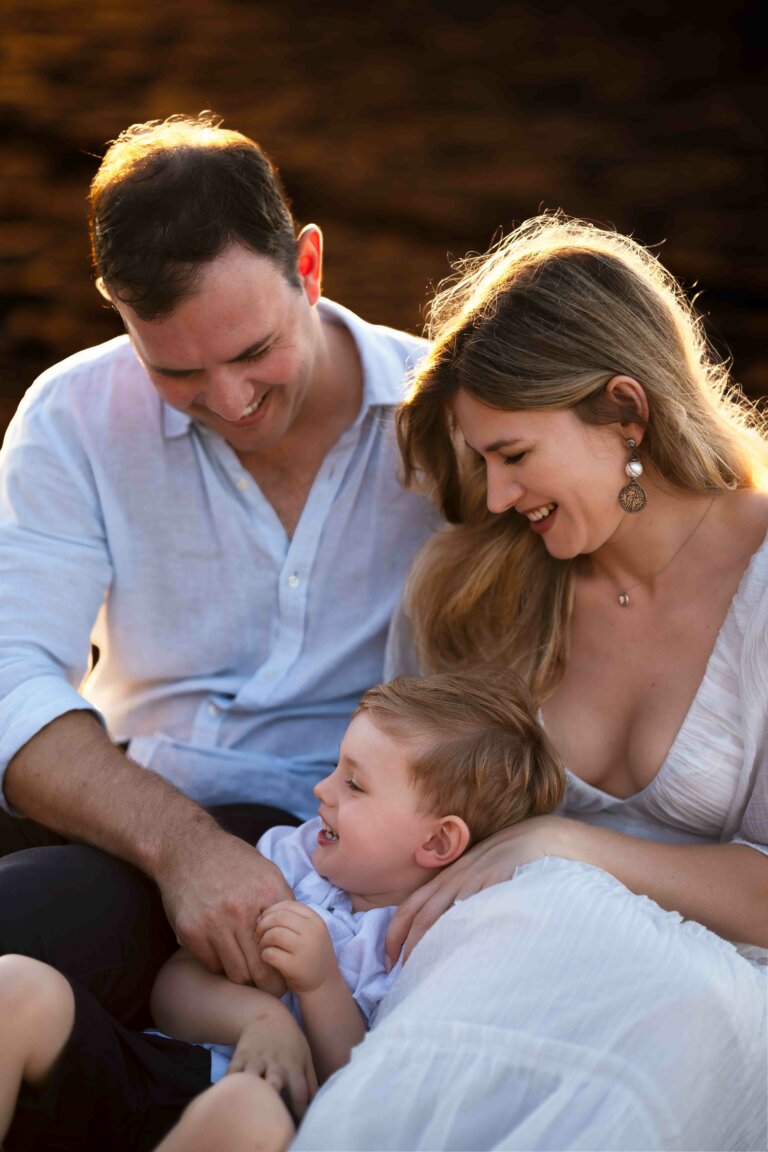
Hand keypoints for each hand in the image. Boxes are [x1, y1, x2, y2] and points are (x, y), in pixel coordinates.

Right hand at [156, 825, 293, 991]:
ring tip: (248, 973)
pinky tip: (224, 954)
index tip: (287, 974)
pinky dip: (219, 965)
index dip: (288, 966)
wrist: (188, 847)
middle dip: (269, 985)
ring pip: (237, 973)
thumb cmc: (232, 860)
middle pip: (261, 969)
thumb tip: (298, 932)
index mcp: (267, 893)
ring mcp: (213, 922)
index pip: (286, 944)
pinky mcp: (191, 931)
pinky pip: (212, 965)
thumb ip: (282, 901)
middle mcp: (241, 910)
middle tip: (272, 988)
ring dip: (244, 977)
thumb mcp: (266, 871)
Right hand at [227, 1007, 317, 1117]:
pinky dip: (228, 1085)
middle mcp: (275, 1063)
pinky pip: (231, 1073)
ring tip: (248, 1106)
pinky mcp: (240, 1056)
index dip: (300, 1111)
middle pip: (274, 1083)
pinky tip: (227, 1097)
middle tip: (271, 1115)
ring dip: (249, 1091)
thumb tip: (317, 1105)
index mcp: (293, 1065)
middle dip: (273, 1099)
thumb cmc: (290, 1042)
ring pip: (250, 1077)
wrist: (268, 1016)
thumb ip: (311, 1083)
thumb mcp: (306, 1057)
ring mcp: (256, 1059)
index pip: (300, 1093)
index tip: (298, 1125)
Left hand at [256, 901, 336, 993]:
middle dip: (263, 924)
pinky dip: (264, 954)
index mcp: (315, 920)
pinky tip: (267, 957)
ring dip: (262, 940)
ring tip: (263, 946)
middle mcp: (312, 932)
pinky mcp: (294, 967)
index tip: (264, 920)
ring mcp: (304, 949)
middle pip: (278, 917)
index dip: (271, 910)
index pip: (287, 905)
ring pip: (273, 934)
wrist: (323, 984)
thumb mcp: (310, 932)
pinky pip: (270, 953)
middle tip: (258, 934)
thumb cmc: (311, 954)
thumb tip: (262, 915)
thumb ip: (293, 920)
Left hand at [386, 815, 572, 964]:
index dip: (395, 935)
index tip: (388, 963)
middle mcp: (458, 877)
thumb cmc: (513, 861)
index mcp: (450, 877)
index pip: (412, 906)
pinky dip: (461, 929)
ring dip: (428, 945)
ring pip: (443, 914)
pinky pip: (475, 907)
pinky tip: (459, 953)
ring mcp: (478, 878)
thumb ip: (462, 896)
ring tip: (422, 975)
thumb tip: (444, 936)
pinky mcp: (499, 880)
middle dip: (407, 947)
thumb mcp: (480, 874)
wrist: (548, 838)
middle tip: (399, 978)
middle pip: (422, 914)